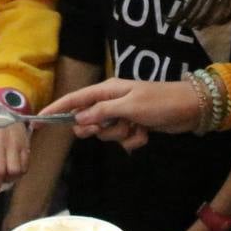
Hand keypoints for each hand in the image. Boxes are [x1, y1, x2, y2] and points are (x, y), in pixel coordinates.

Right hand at [40, 78, 201, 149]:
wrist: (191, 108)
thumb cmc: (160, 102)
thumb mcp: (129, 106)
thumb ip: (102, 112)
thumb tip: (79, 119)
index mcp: (107, 91)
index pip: (74, 100)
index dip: (56, 110)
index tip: (38, 122)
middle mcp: (111, 101)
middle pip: (88, 120)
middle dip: (98, 129)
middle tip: (113, 126)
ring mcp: (123, 114)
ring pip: (106, 133)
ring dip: (120, 135)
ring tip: (137, 127)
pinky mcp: (134, 126)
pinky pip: (123, 139)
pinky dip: (133, 140)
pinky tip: (146, 133)